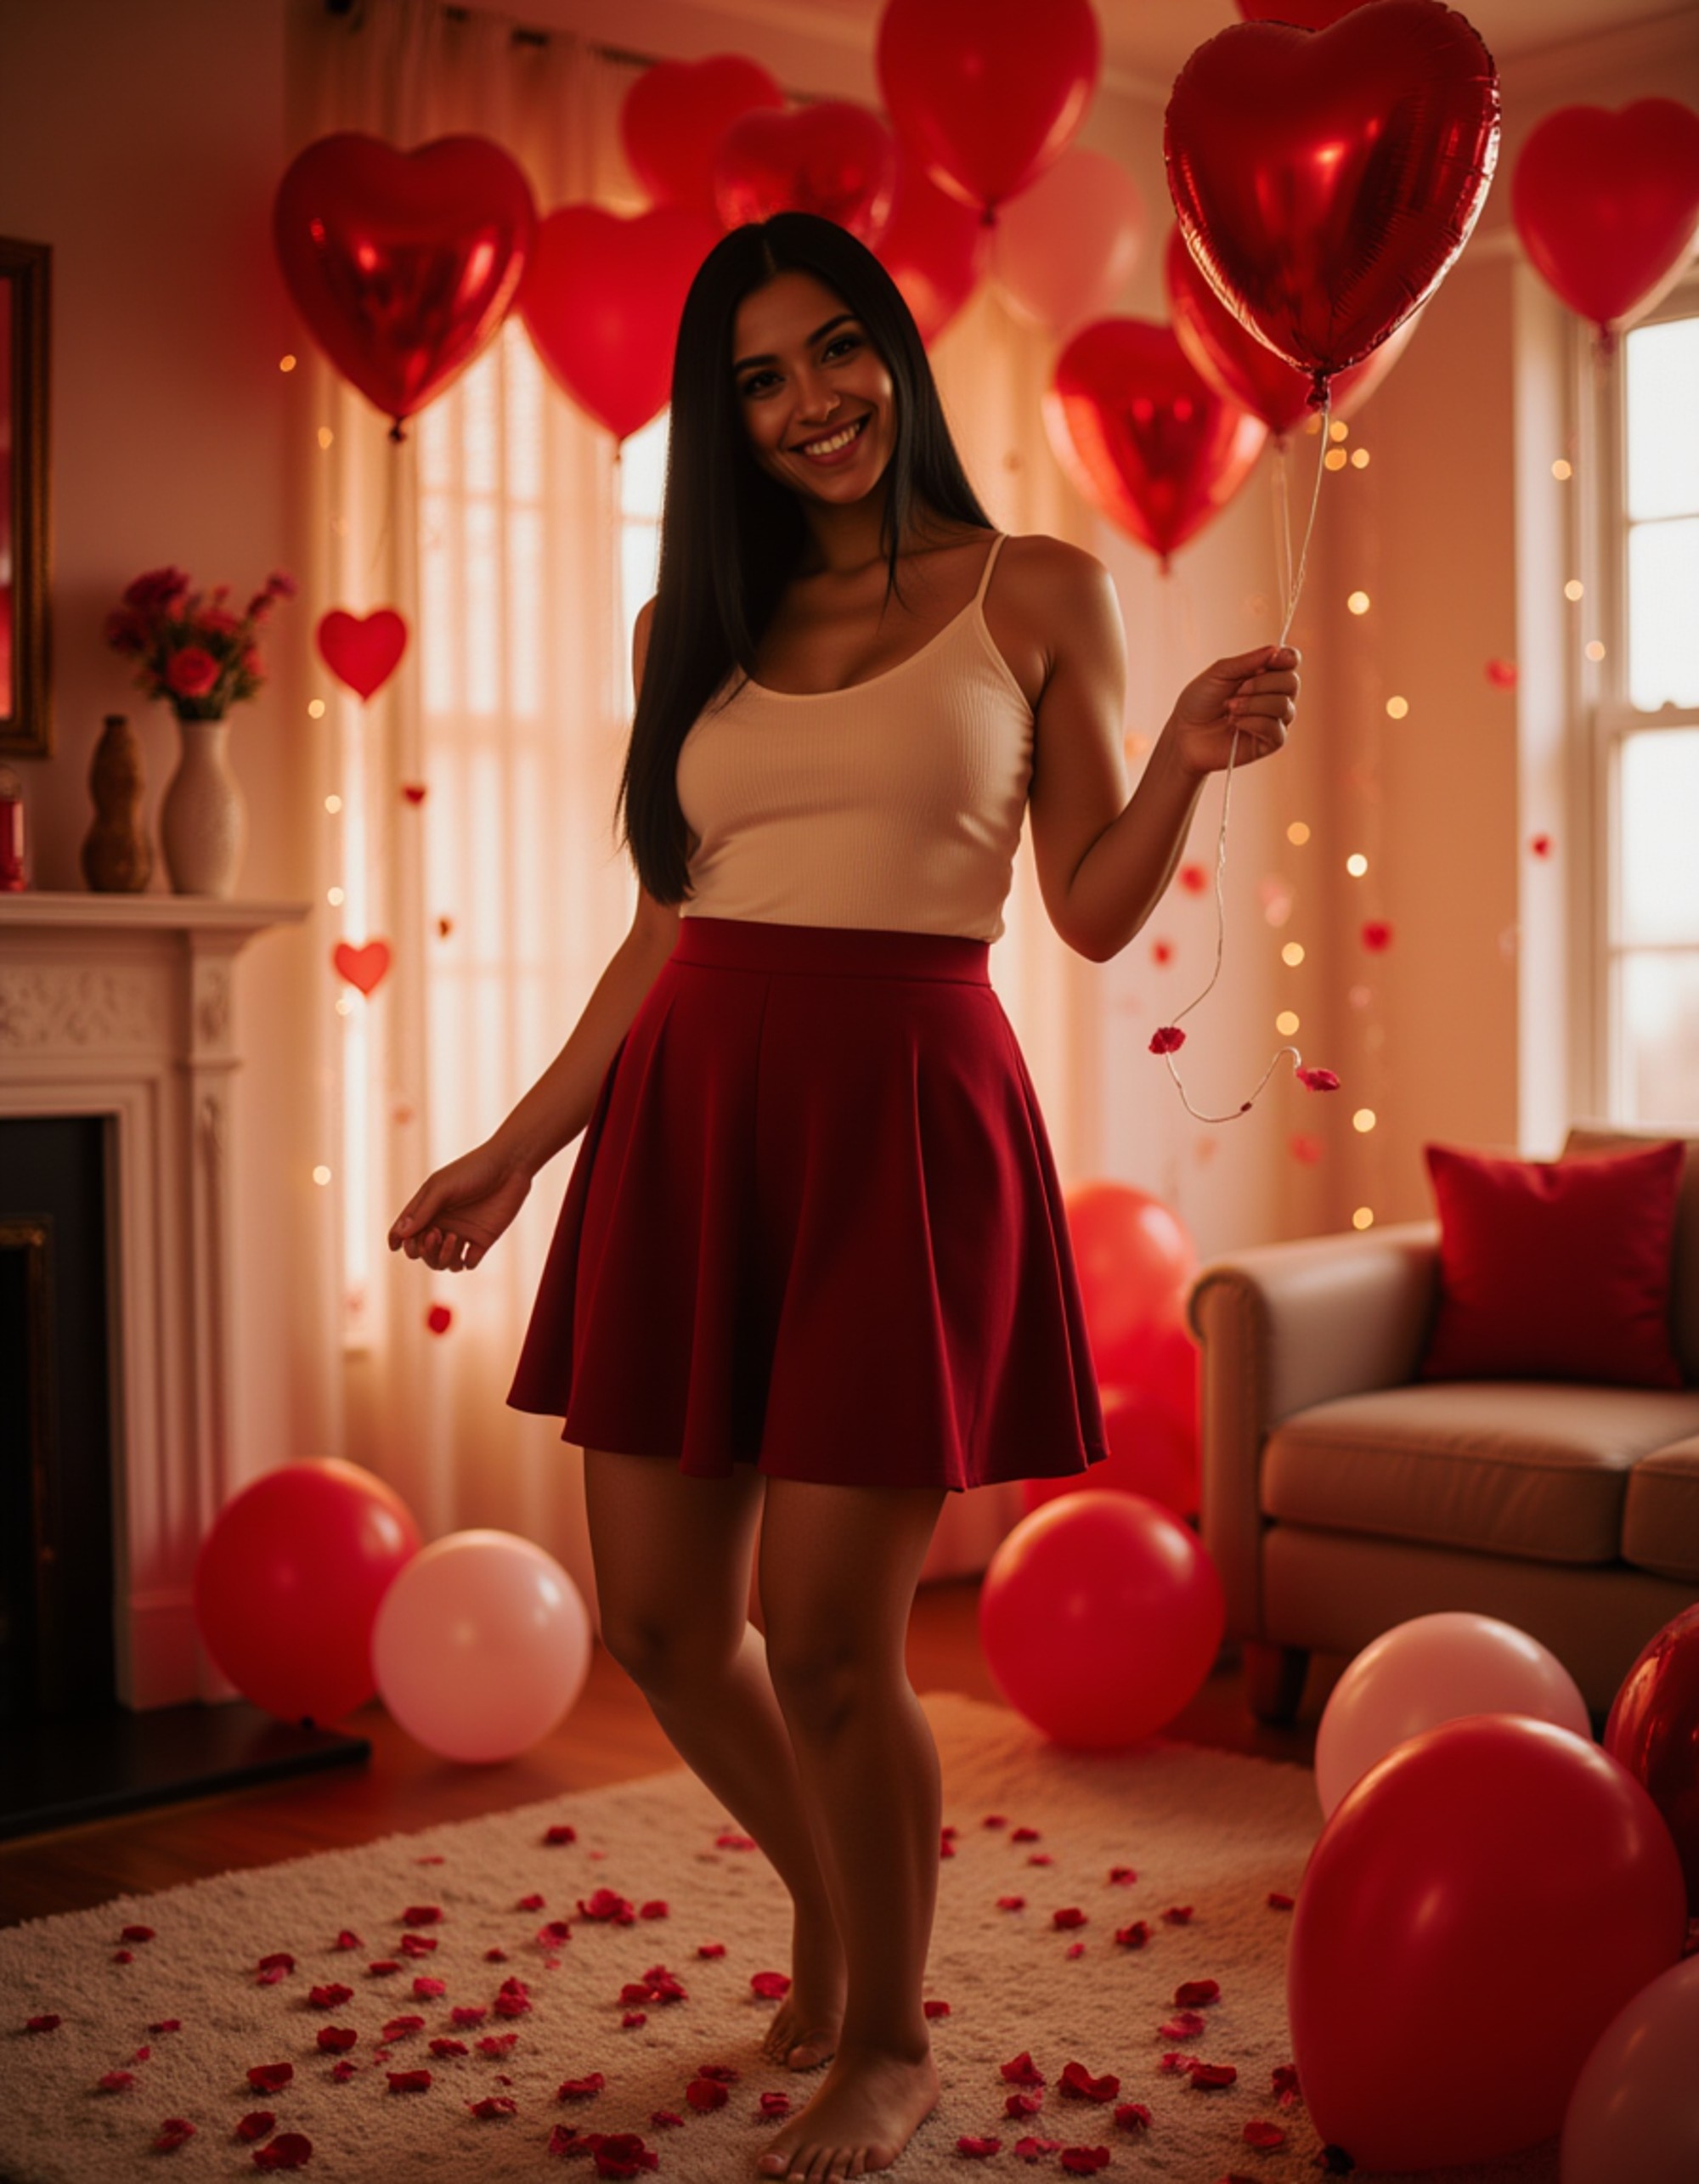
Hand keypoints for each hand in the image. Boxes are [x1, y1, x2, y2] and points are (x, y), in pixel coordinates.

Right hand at [389, 1142, 531, 1272]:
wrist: (510, 1166)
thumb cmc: (473, 1170)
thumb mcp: (442, 1188)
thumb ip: (422, 1211)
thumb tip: (400, 1235)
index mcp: (428, 1208)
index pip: (405, 1232)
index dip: (400, 1241)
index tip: (401, 1244)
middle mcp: (443, 1223)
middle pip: (423, 1252)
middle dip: (423, 1250)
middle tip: (435, 1234)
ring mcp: (462, 1233)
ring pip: (442, 1262)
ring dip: (442, 1257)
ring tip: (453, 1238)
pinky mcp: (483, 1241)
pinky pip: (467, 1263)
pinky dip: (464, 1263)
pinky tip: (469, 1250)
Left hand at [1167, 644, 1299, 778]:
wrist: (1185, 734)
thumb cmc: (1199, 703)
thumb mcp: (1219, 673)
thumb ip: (1247, 661)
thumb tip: (1275, 650)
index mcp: (1264, 675)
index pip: (1291, 661)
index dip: (1287, 658)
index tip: (1272, 659)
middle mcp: (1274, 696)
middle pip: (1291, 682)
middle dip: (1263, 683)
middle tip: (1237, 690)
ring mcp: (1275, 720)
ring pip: (1284, 706)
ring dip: (1254, 704)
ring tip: (1230, 708)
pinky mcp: (1271, 742)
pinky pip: (1276, 729)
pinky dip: (1254, 722)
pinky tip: (1235, 723)